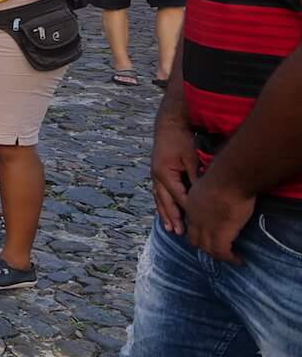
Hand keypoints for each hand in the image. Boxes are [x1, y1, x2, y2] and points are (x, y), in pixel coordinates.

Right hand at [150, 108, 194, 233]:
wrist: (169, 124)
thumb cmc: (181, 139)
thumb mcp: (191, 158)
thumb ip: (194, 177)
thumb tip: (201, 194)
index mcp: (165, 174)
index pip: (177, 196)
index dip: (186, 210)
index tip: (195, 222)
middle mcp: (157, 177)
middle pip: (165, 202)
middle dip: (172, 217)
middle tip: (178, 232)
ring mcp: (155, 175)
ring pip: (159, 199)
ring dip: (165, 214)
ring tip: (170, 228)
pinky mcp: (158, 173)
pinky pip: (159, 193)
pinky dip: (162, 204)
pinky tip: (165, 212)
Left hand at [180, 170, 254, 263]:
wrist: (230, 178)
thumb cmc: (225, 174)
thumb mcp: (209, 182)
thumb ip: (210, 189)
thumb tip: (219, 188)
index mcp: (191, 205)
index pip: (191, 224)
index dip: (198, 232)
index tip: (209, 236)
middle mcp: (195, 218)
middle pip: (195, 240)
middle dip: (205, 247)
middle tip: (219, 251)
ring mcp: (206, 227)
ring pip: (208, 248)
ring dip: (218, 255)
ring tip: (229, 258)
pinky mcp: (220, 233)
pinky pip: (222, 252)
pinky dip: (229, 258)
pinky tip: (238, 260)